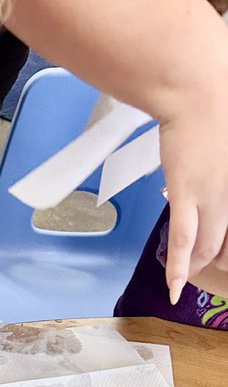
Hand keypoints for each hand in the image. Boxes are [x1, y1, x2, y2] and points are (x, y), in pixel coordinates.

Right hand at [160, 96, 227, 302]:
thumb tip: (215, 166)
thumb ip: (224, 157)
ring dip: (196, 264)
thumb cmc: (219, 97)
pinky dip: (178, 268)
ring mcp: (213, 197)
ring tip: (187, 277)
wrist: (198, 87)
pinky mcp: (186, 196)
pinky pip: (183, 241)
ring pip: (207, 245)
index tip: (222, 252)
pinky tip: (175, 287)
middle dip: (219, 259)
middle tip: (209, 266)